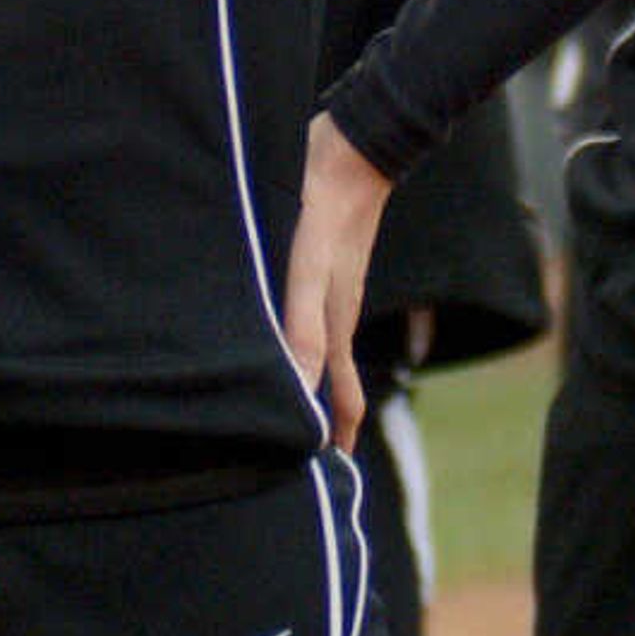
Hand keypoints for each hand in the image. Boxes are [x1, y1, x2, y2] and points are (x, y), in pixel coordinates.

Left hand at [279, 113, 393, 451]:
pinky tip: (281, 339)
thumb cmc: (323, 207)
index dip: (331, 444)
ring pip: (321, 355)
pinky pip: (311, 322)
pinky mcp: (320, 266)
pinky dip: (301, 348)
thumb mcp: (306, 269)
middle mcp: (334, 317)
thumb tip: (300, 393)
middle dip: (323, 428)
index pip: (338, 404)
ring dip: (311, 389)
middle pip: (331, 388)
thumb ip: (302, 328)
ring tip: (289, 416)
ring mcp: (330, 291)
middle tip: (306, 468)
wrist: (353, 148)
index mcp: (334, 328)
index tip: (323, 486)